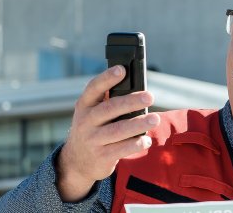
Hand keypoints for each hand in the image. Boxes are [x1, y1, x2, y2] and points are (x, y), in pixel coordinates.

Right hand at [56, 65, 160, 201]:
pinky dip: (135, 144)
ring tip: (155, 119)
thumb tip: (135, 87)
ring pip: (117, 130)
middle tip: (149, 96)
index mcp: (85, 105)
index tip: (122, 69)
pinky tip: (146, 140)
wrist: (77, 161)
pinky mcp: (101, 156)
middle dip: (131, 101)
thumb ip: (108, 101)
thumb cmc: (93, 129)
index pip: (94, 88)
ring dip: (138, 124)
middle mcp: (86, 121)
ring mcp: (92, 140)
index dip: (107, 78)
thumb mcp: (92, 113)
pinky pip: (121, 149)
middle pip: (110, 109)